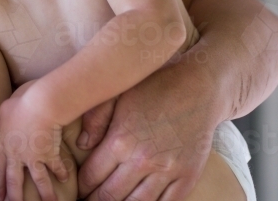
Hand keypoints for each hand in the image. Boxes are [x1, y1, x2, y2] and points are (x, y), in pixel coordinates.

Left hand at [0, 85, 69, 200]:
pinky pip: (55, 167)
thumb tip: (0, 124)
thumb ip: (0, 121)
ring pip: (38, 181)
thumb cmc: (21, 103)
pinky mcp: (49, 154)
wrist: (40, 105)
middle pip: (14, 181)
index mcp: (4, 144)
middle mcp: (17, 155)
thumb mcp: (3, 110)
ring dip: (44, 195)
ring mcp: (33, 156)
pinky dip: (61, 173)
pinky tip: (65, 179)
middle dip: (14, 198)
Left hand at [77, 60, 215, 200]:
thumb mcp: (118, 94)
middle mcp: (143, 160)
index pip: (91, 176)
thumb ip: (96, 118)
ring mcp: (168, 171)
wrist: (198, 87)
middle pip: (110, 196)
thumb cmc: (154, 87)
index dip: (82, 187)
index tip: (79, 190)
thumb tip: (82, 146)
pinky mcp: (188, 176)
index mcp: (120, 140)